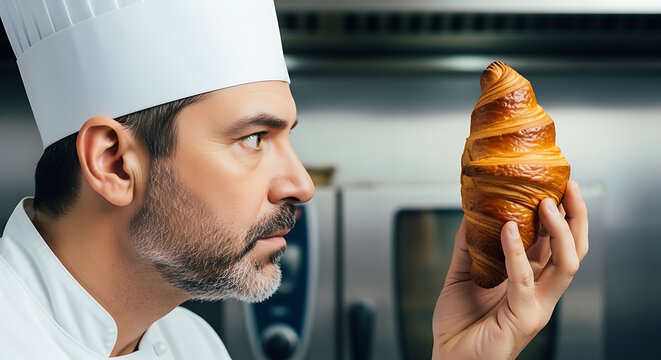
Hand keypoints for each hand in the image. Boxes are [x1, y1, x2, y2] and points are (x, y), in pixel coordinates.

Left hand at [431, 180, 588, 359]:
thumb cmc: (458, 325)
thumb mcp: (462, 276)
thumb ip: (469, 247)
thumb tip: (470, 213)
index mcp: (529, 280)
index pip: (555, 243)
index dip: (563, 215)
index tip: (559, 185)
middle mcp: (539, 291)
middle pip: (574, 250)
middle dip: (576, 218)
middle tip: (568, 188)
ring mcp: (537, 305)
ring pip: (566, 264)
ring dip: (558, 231)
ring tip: (545, 204)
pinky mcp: (524, 318)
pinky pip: (524, 280)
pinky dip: (516, 252)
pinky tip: (507, 229)